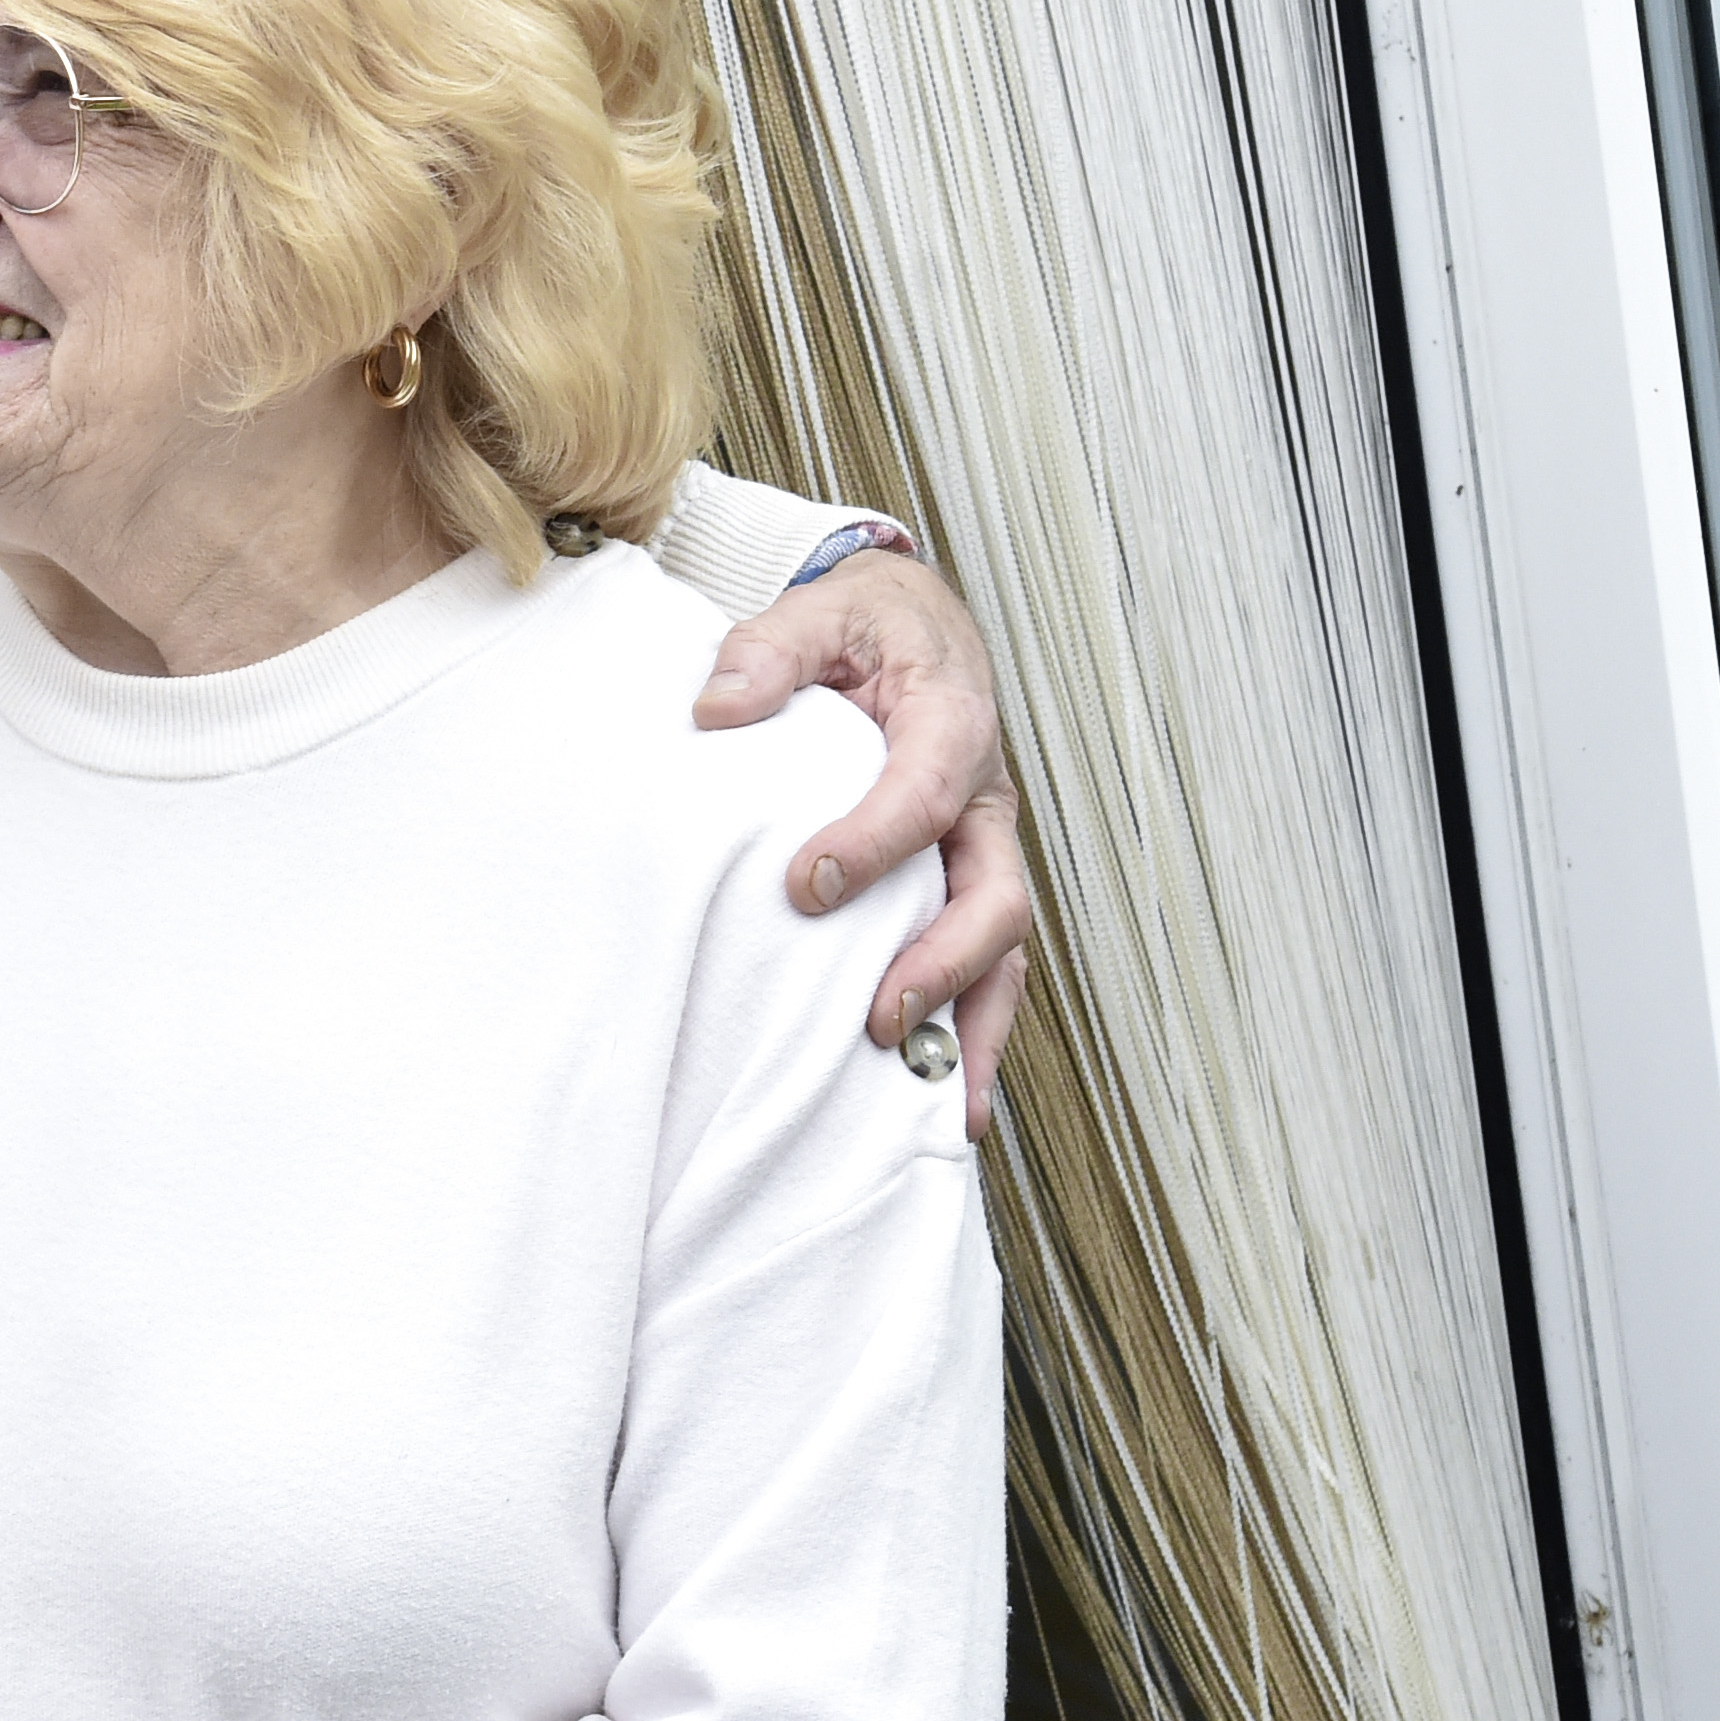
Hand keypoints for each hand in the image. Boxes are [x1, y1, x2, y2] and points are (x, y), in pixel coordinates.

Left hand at [696, 547, 1031, 1134]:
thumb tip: (718, 708)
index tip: (804, 885)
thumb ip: (767, 651)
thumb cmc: (862, 626)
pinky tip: (938, 1100)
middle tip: (878, 1018)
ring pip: (1001, 950)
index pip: (924, 793)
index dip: (873, 844)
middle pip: (994, 897)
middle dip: (943, 964)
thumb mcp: (816, 611)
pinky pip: (981, 963)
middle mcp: (982, 799)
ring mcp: (978, 849)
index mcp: (951, 724)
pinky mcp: (960, 881)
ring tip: (941, 1110)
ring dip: (973, 1028)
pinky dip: (967, 1030)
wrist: (907, 624)